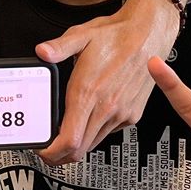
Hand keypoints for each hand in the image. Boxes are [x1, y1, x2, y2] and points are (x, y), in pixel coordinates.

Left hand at [35, 0, 186, 163]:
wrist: (149, 34)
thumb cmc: (116, 35)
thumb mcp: (81, 36)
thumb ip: (58, 48)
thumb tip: (42, 53)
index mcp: (89, 92)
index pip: (70, 139)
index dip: (52, 152)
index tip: (41, 150)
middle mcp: (106, 107)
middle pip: (80, 149)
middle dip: (59, 155)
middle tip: (47, 149)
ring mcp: (121, 113)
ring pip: (94, 143)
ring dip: (77, 145)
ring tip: (63, 136)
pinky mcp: (132, 114)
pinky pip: (108, 132)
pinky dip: (94, 133)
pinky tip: (87, 120)